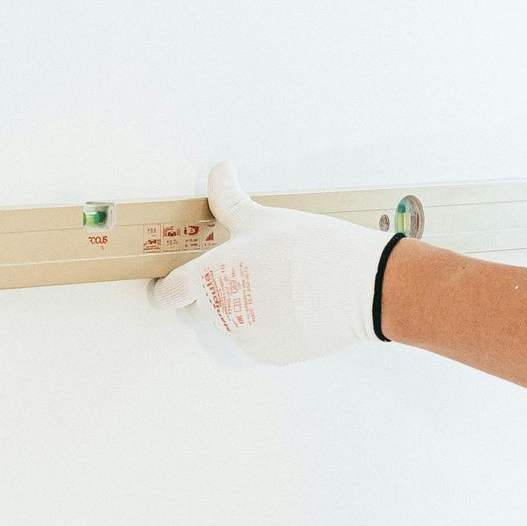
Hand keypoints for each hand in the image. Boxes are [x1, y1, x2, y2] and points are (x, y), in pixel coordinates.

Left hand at [149, 160, 395, 365]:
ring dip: (247, 307)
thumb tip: (218, 170)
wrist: (359, 284)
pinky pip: (259, 339)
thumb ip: (229, 198)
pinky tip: (296, 303)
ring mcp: (245, 338)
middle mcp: (220, 315)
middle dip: (217, 291)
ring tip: (282, 282)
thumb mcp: (265, 216)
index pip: (168, 293)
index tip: (172, 282)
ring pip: (233, 322)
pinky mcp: (271, 355)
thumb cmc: (309, 246)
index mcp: (209, 278)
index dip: (166, 287)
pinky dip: (271, 325)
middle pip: (202, 307)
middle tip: (249, 268)